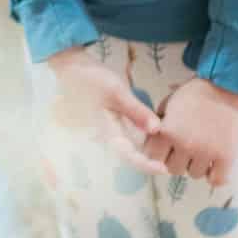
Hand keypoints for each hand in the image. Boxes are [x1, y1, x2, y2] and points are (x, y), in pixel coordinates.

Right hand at [47, 46, 167, 174]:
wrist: (70, 67)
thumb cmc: (91, 78)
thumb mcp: (116, 92)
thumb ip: (136, 111)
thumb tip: (157, 129)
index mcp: (105, 132)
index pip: (128, 156)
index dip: (146, 165)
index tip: (163, 169)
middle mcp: (104, 135)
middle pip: (128, 155)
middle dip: (146, 161)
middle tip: (166, 163)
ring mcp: (104, 129)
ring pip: (125, 147)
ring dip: (141, 151)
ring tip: (161, 151)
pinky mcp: (105, 121)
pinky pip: (122, 136)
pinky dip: (136, 139)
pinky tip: (147, 133)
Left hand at [143, 76, 237, 183]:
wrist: (224, 87)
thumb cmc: (194, 93)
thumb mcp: (169, 103)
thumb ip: (158, 123)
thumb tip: (152, 141)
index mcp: (169, 130)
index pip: (153, 156)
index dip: (157, 150)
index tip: (164, 146)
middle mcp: (185, 145)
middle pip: (173, 169)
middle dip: (175, 159)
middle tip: (183, 148)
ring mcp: (206, 153)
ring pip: (193, 174)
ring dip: (195, 165)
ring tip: (201, 150)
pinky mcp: (225, 157)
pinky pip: (216, 180)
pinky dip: (213, 175)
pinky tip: (213, 163)